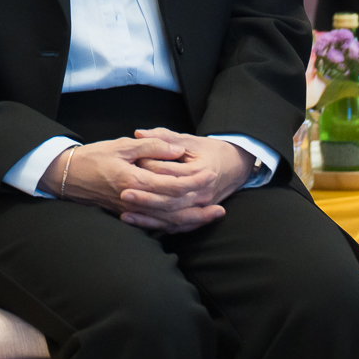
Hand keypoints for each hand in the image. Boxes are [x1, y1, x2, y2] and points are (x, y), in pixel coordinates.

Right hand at [41, 134, 199, 215]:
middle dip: (199, 207)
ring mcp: (132, 211)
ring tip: (212, 216)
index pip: (172, 186)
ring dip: (192, 221)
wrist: (67, 176)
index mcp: (135, 181)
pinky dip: (174, 226)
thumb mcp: (122, 145)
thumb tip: (177, 150)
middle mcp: (135, 201)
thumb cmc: (93, 157)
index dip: (193, 182)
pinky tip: (188, 223)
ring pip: (168, 222)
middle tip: (220, 203)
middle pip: (174, 210)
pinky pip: (156, 226)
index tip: (211, 174)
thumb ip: (152, 146)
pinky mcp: (129, 215)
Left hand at [117, 128, 254, 232]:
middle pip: (171, 199)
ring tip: (125, 213)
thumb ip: (163, 136)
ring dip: (148, 217)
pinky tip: (136, 222)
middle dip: (146, 198)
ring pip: (172, 216)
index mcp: (201, 171)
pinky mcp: (195, 216)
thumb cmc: (209, 151)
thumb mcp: (189, 140)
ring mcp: (200, 207)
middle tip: (123, 193)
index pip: (172, 173)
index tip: (132, 163)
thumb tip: (138, 133)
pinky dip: (155, 226)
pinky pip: (174, 226)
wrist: (235, 166)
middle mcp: (202, 193)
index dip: (151, 168)